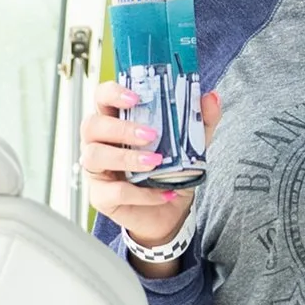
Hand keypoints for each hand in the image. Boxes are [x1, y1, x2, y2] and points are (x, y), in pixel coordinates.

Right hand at [81, 83, 221, 270]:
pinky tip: (163, 193)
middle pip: (92, 125)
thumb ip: (200, 120)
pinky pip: (114, 192)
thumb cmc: (171, 171)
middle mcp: (100, 143)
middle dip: (121, 128)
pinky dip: (141, 193)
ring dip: (126, 157)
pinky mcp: (101, 197)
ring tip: (154, 162)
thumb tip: (211, 97)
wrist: (171, 211)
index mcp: (117, 121)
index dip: (112, 93)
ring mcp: (97, 170)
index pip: (102, 97)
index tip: (135, 97)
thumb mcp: (191, 143)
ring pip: (93, 156)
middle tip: (151, 134)